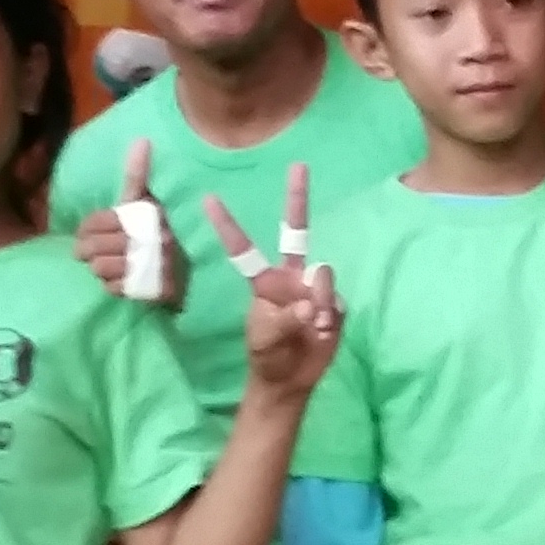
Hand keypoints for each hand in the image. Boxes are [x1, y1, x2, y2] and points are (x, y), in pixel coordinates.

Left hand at [68, 139, 176, 308]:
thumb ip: (137, 175)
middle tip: (91, 253)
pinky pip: (115, 288)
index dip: (87, 228)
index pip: (100, 220)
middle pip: (96, 247)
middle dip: (89, 250)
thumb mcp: (145, 201)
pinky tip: (121, 279)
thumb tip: (141, 140)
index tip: (86, 233)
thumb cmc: (159, 228)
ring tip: (109, 264)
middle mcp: (153, 239)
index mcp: (146, 213)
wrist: (190, 267)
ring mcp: (154, 266)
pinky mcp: (154, 290)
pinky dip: (114, 286)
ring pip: (102, 268)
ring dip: (102, 269)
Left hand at [218, 165, 339, 400]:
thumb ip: (285, 319)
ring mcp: (314, 287)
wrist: (292, 379)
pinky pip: (336, 301)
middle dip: (297, 198)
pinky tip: (322, 332)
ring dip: (318, 301)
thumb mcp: (265, 338)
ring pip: (322, 275)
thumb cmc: (268, 354)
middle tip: (299, 166)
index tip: (208, 199)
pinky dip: (329, 318)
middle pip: (296, 231)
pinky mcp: (335, 303)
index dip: (228, 225)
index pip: (243, 249)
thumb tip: (310, 308)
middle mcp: (291, 276)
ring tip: (312, 327)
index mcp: (265, 282)